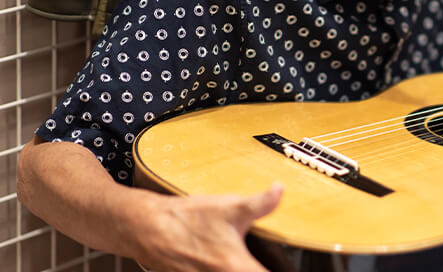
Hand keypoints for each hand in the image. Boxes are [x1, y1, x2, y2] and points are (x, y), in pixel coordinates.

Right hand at [134, 184, 282, 271]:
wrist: (146, 228)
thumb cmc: (185, 220)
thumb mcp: (229, 207)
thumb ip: (261, 203)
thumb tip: (279, 191)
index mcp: (237, 268)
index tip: (281, 267)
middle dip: (258, 268)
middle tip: (264, 262)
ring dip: (240, 269)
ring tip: (241, 259)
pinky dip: (222, 269)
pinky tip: (221, 261)